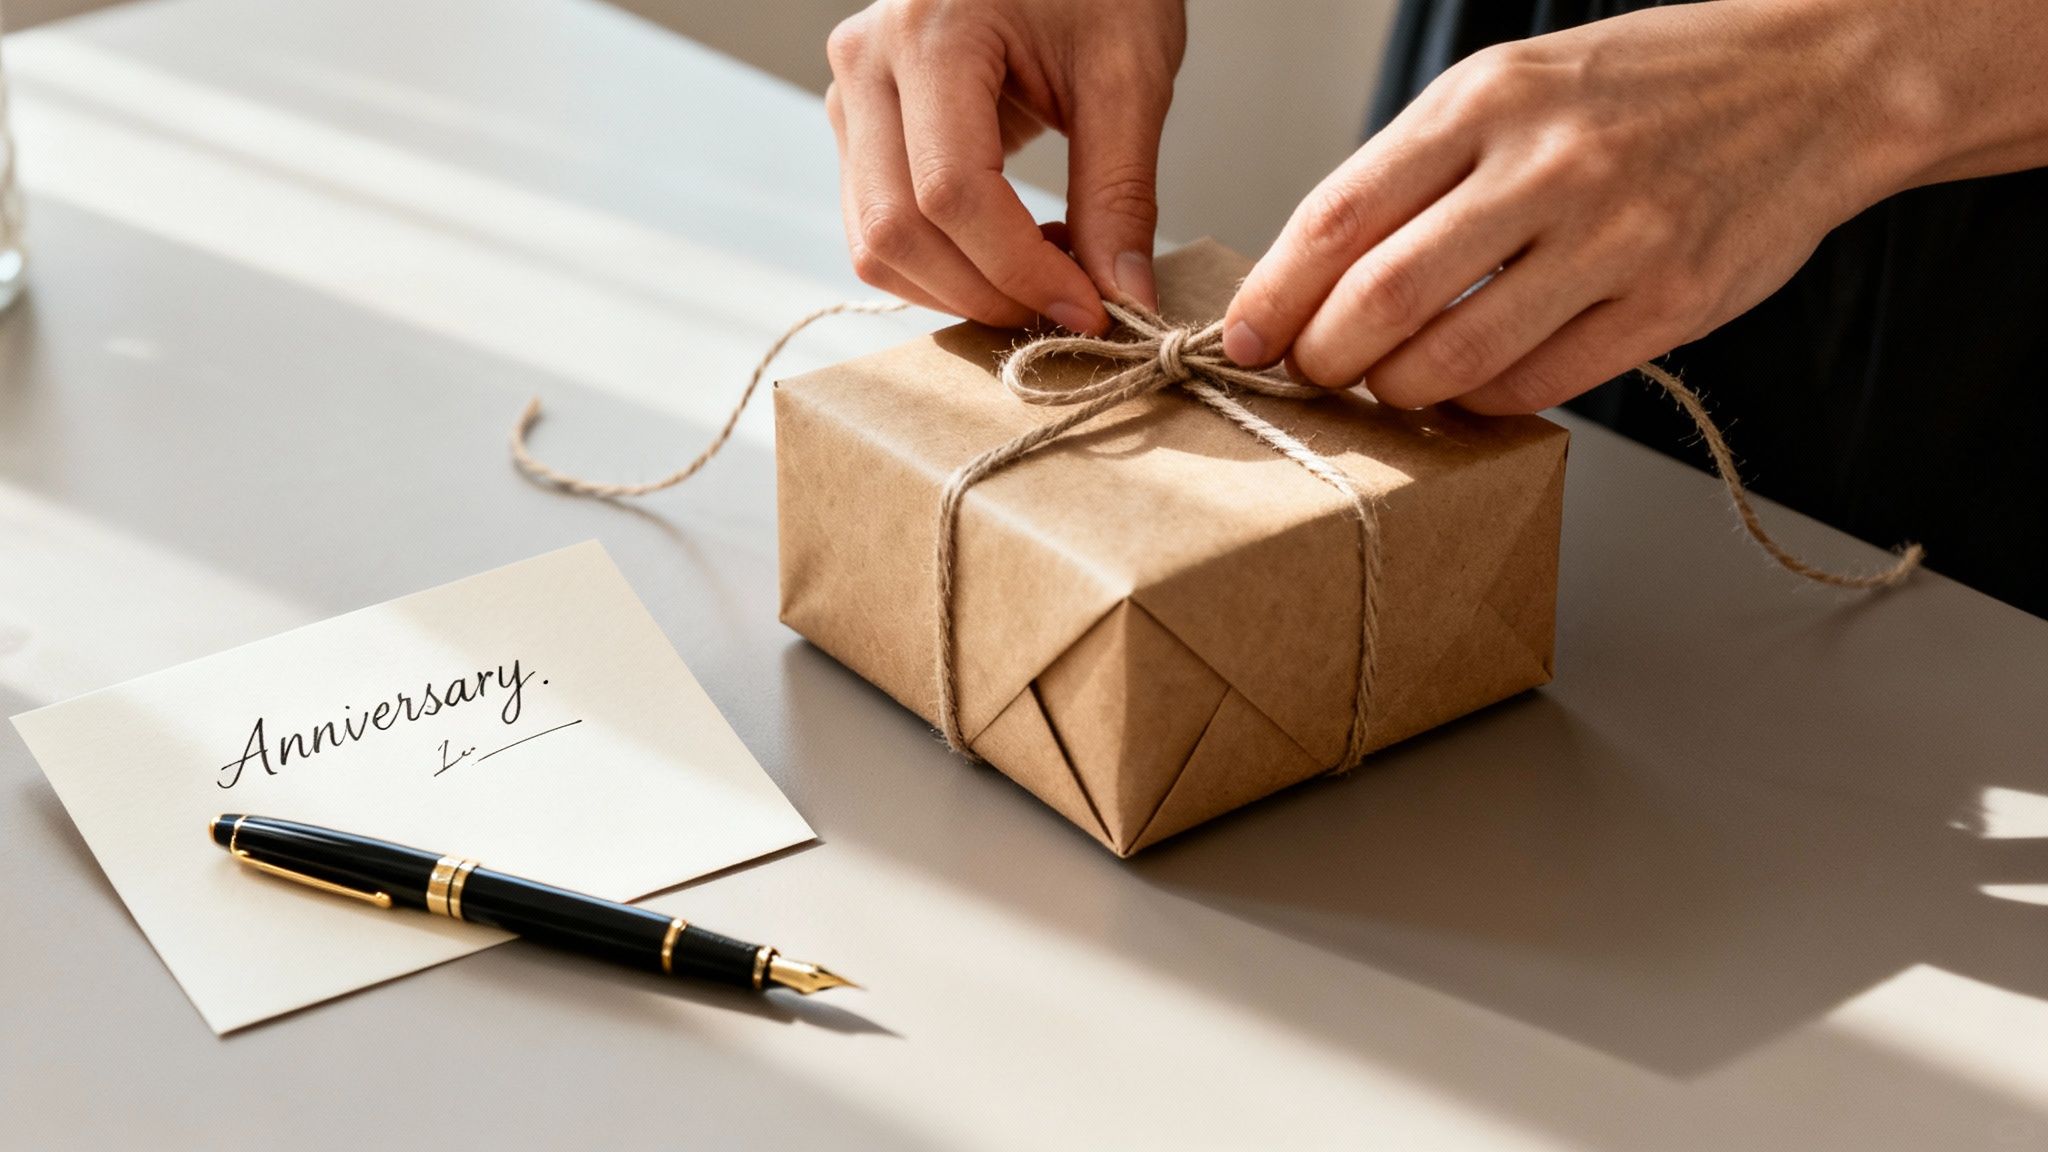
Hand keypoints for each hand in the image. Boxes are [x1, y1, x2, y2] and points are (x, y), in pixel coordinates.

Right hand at [826, 0, 1185, 332]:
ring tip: (1044, 274)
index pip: (952, 193)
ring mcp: (851, 95)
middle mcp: (867, 62)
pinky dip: (942, 266)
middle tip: (1070, 308)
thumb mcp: (1128, 73)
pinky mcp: (859, 125)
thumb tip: (1124, 302)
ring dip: (959, 289)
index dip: (1021, 271)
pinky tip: (1010, 252)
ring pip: (873, 243)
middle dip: (987, 293)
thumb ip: (1121, 192)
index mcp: (929, 33)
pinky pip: (878, 226)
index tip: (1092, 310)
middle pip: (896, 230)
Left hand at [1222, 1, 1921, 413]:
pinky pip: (1540, 384)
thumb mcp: (1515, 86)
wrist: (1818, 82)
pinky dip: (1484, 403)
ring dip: (1398, 390)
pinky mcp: (1670, 302)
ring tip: (1390, 386)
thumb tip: (1320, 273)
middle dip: (1324, 358)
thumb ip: (1421, 170)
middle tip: (1314, 375)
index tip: (1245, 338)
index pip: (1339, 216)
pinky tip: (1472, 391)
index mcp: (1485, 100)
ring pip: (1455, 355)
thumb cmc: (1648, 86)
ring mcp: (1614, 236)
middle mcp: (1545, 164)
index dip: (1275, 293)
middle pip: (1380, 298)